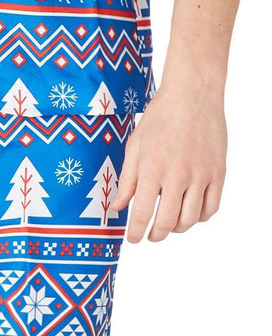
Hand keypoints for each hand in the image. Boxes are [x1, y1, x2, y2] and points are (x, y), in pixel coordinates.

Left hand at [112, 72, 227, 241]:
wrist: (193, 95)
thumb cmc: (160, 118)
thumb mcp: (135, 146)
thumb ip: (127, 180)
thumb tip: (117, 207)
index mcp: (152, 169)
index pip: (142, 214)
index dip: (136, 233)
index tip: (133, 240)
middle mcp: (177, 176)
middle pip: (168, 222)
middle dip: (156, 235)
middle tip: (151, 236)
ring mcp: (201, 175)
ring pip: (191, 219)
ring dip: (178, 228)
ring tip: (170, 224)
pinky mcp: (219, 173)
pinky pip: (211, 208)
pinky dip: (200, 217)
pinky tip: (190, 212)